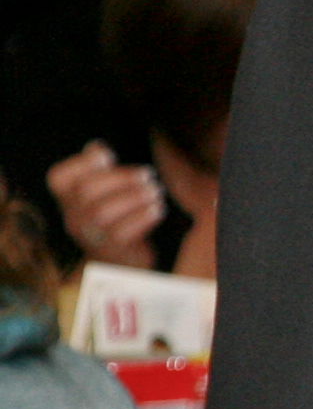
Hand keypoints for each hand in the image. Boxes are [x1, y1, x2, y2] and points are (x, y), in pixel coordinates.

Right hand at [45, 141, 162, 261]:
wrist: (121, 261)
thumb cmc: (116, 216)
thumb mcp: (106, 191)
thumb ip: (100, 169)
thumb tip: (96, 147)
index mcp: (69, 199)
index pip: (59, 178)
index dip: (81, 163)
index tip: (107, 156)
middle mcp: (74, 217)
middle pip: (86, 191)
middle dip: (120, 178)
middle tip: (148, 174)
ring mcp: (90, 235)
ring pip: (103, 212)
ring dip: (134, 197)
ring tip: (156, 191)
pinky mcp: (111, 250)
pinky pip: (122, 233)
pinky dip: (143, 217)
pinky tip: (157, 208)